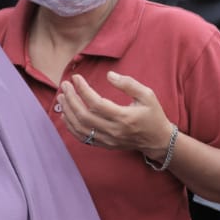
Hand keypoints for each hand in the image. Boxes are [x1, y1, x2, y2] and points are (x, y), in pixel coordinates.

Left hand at [57, 71, 174, 159]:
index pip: (96, 103)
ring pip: (80, 128)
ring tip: (62, 97)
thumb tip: (109, 75)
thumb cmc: (153, 115)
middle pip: (84, 116)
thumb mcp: (147, 95)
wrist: (157, 140)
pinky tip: (66, 115)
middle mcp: (114, 130)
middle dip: (71, 99)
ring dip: (67, 112)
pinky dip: (71, 127)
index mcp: (124, 117)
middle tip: (65, 85)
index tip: (76, 78)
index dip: (83, 90)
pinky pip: (82, 138)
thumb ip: (128, 84)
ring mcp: (108, 140)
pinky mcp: (104, 144)